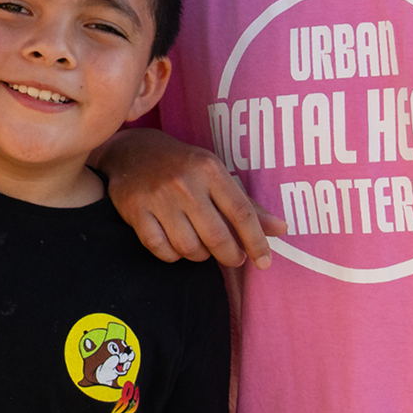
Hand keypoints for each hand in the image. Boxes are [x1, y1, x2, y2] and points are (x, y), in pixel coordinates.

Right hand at [98, 128, 286, 267]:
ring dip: (200, 256)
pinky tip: (176, 246)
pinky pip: (160, 249)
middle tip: (234, 259)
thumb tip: (282, 229)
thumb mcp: (216, 174)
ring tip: (201, 247)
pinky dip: (172, 255)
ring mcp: (157, 197)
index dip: (257, 242)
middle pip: (217, 237)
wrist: (131, 150)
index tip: (264, 263)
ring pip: (189, 248)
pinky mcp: (134, 210)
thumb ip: (246, 205)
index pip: (242, 213)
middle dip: (231, 256)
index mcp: (210, 170)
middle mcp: (184, 183)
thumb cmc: (182, 165)